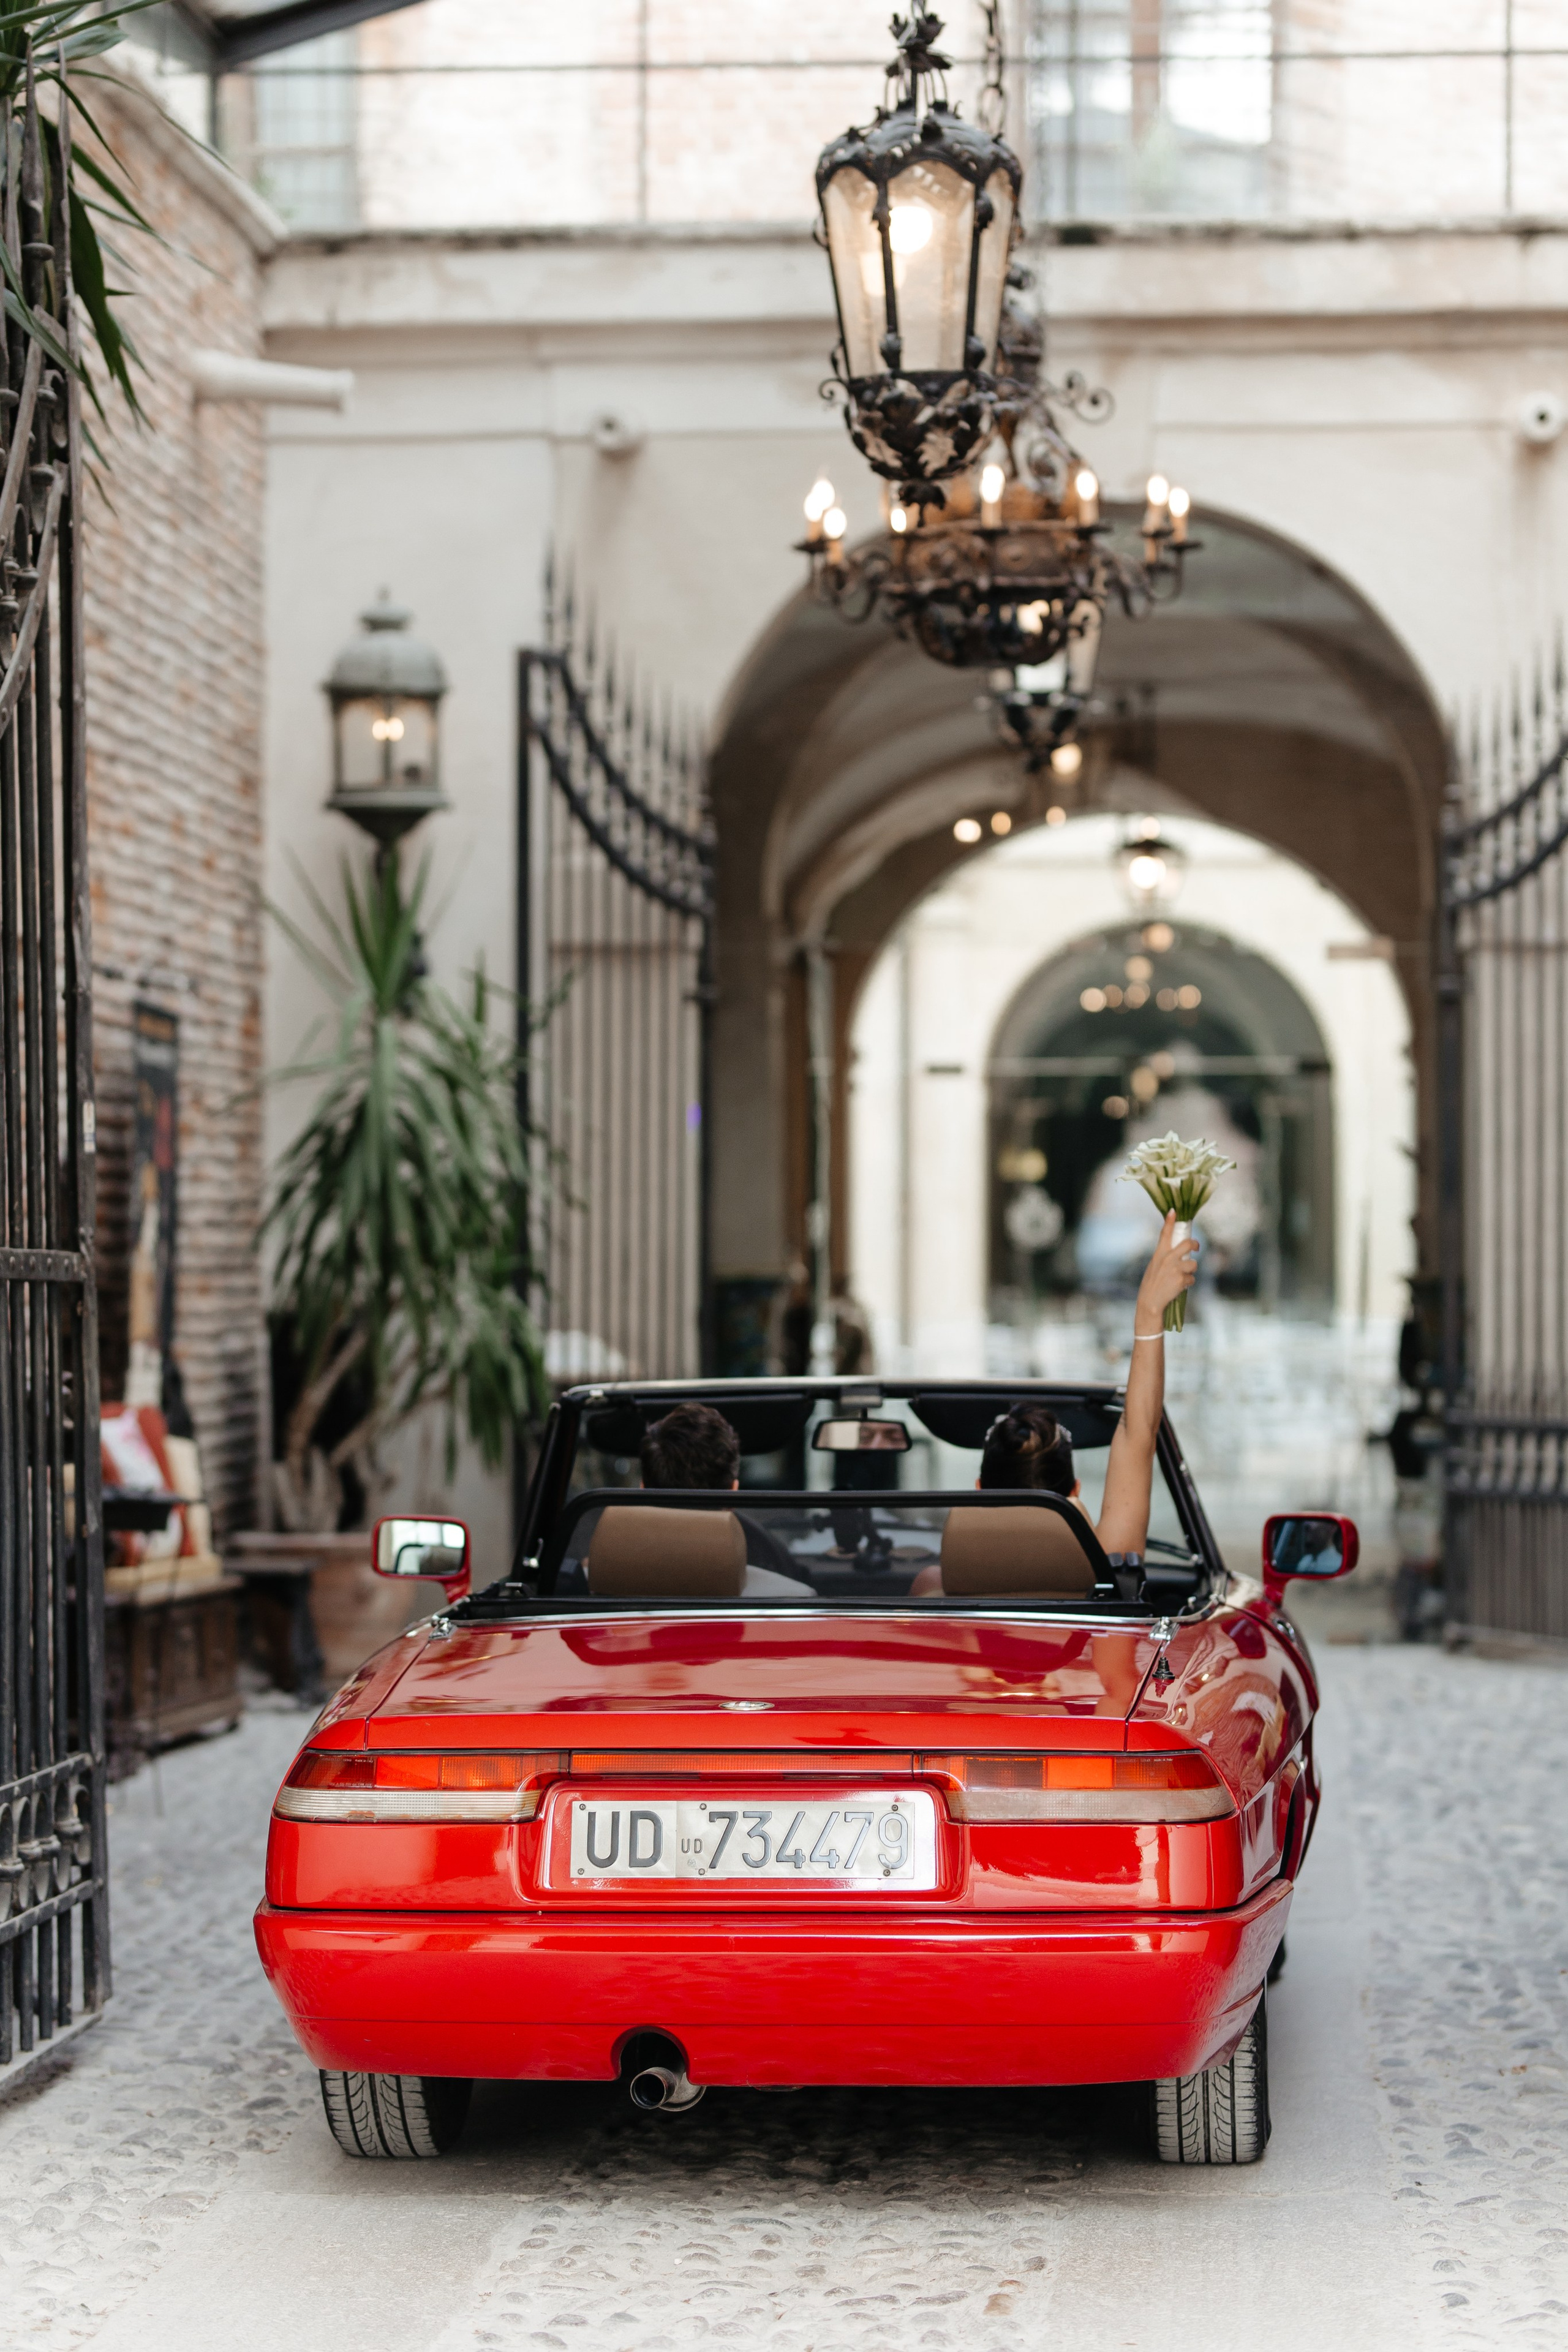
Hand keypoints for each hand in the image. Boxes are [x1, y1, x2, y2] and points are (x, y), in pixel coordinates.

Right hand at [1135, 1210, 1197, 1325]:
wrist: (1150, 1302)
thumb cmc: (1151, 1284)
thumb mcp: (1154, 1266)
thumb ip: (1165, 1258)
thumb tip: (1179, 1254)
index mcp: (1159, 1253)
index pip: (1165, 1233)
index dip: (1170, 1221)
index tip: (1174, 1211)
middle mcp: (1168, 1258)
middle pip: (1188, 1244)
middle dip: (1195, 1245)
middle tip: (1196, 1247)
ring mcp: (1175, 1268)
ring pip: (1193, 1264)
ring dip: (1190, 1271)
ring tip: (1180, 1278)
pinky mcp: (1181, 1279)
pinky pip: (1192, 1279)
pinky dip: (1187, 1283)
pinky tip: (1179, 1287)